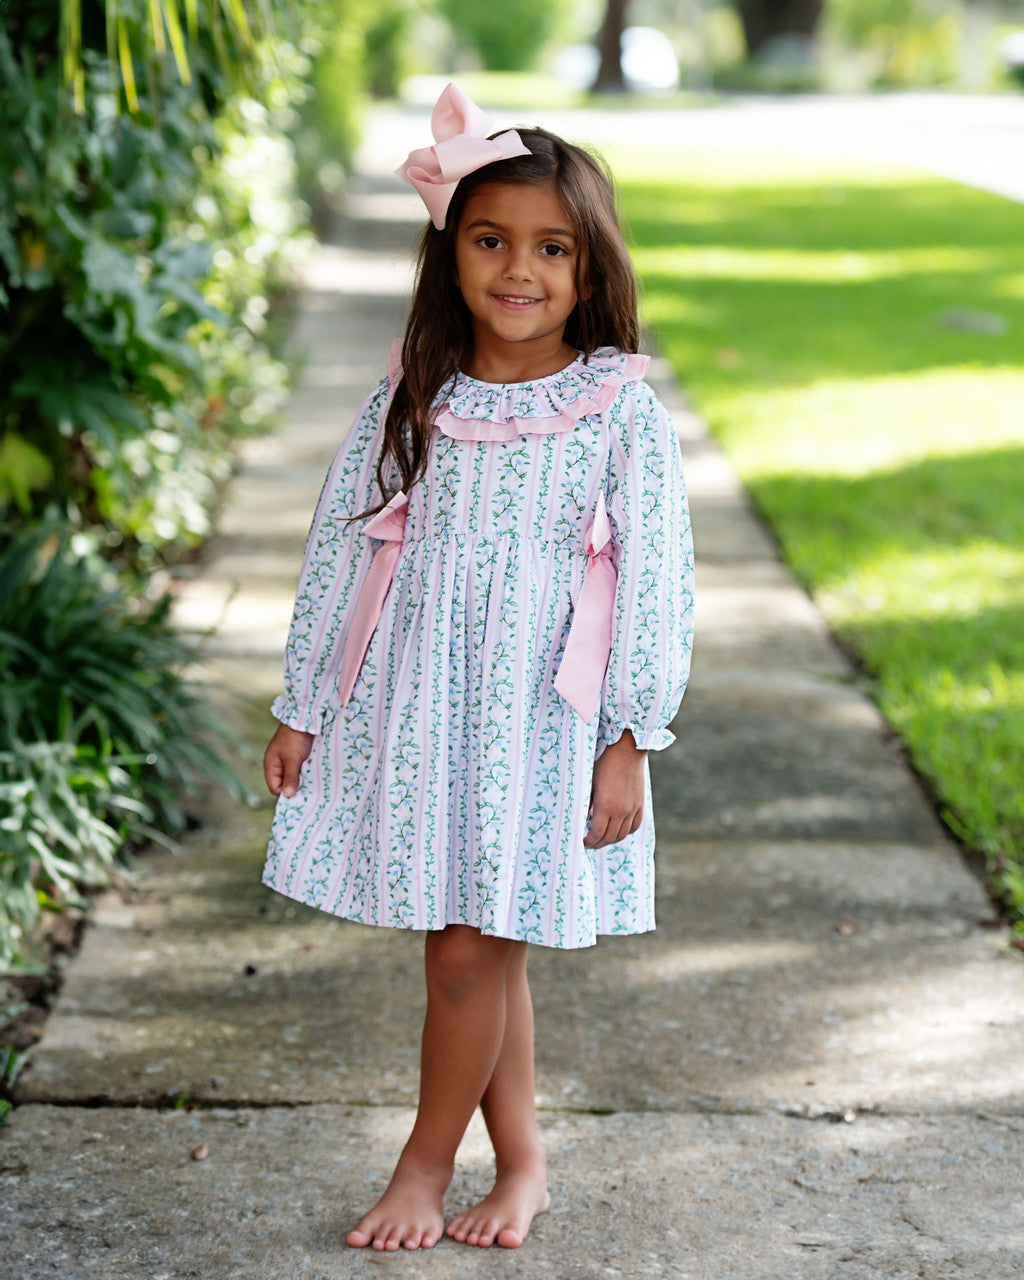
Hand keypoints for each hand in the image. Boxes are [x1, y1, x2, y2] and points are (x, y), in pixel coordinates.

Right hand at [263, 724, 313, 797]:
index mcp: (271, 766)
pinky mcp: (298, 758)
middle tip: (308, 792)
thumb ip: (290, 777)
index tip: (300, 796)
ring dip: (302, 781)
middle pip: (284, 784)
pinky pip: (300, 771)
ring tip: (313, 785)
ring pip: (294, 778)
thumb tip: (287, 796)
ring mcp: (288, 761)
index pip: (275, 788)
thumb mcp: (292, 759)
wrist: (304, 719)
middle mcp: (278, 765)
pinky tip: (315, 776)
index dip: (285, 793)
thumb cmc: (295, 738)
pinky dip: (306, 774)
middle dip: (295, 788)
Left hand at [583, 729, 647, 849]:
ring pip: (622, 835)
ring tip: (602, 839)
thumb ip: (587, 804)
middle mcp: (621, 811)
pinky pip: (634, 826)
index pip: (596, 834)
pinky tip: (618, 831)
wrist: (627, 750)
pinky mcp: (640, 804)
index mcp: (606, 806)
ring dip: (611, 840)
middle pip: (610, 837)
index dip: (588, 841)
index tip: (582, 842)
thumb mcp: (590, 783)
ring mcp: (632, 809)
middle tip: (589, 843)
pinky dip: (625, 832)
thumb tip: (582, 819)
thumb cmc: (604, 764)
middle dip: (598, 844)